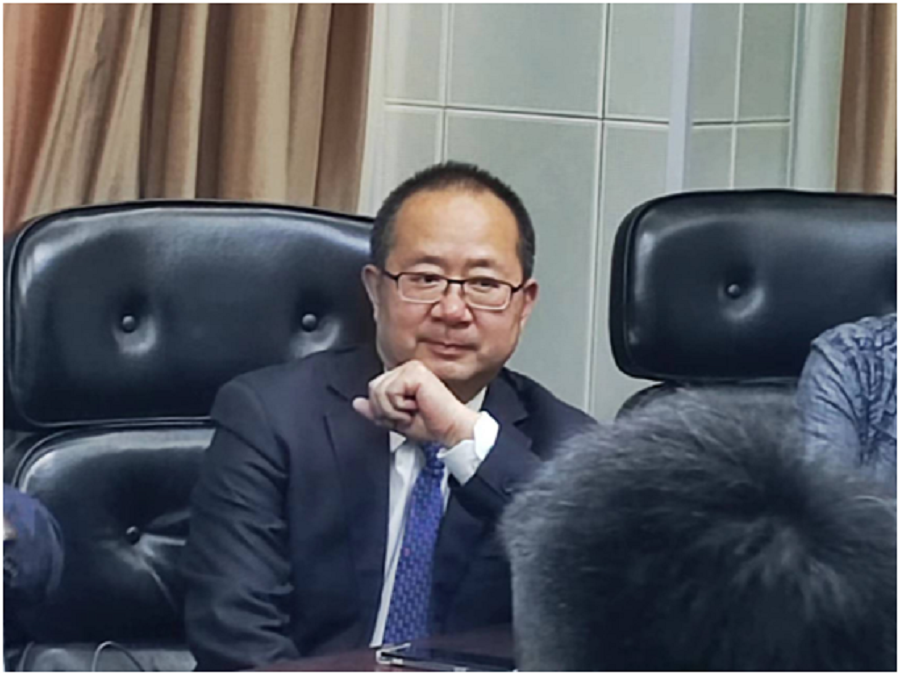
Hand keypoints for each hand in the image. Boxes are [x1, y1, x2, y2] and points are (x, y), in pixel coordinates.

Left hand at [352, 360, 478, 446]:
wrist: (451, 429)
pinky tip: (416, 406)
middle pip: (373, 388)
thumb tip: (357, 403)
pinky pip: (390, 392)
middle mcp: (407, 369)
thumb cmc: (433, 425)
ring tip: (412, 411)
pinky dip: (399, 407)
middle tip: (408, 415)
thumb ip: (376, 410)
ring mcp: (411, 368)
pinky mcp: (415, 372)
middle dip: (386, 410)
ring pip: (379, 391)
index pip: (374, 389)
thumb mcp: (396, 420)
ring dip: (393, 410)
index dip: (382, 410)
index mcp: (403, 377)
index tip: (404, 416)